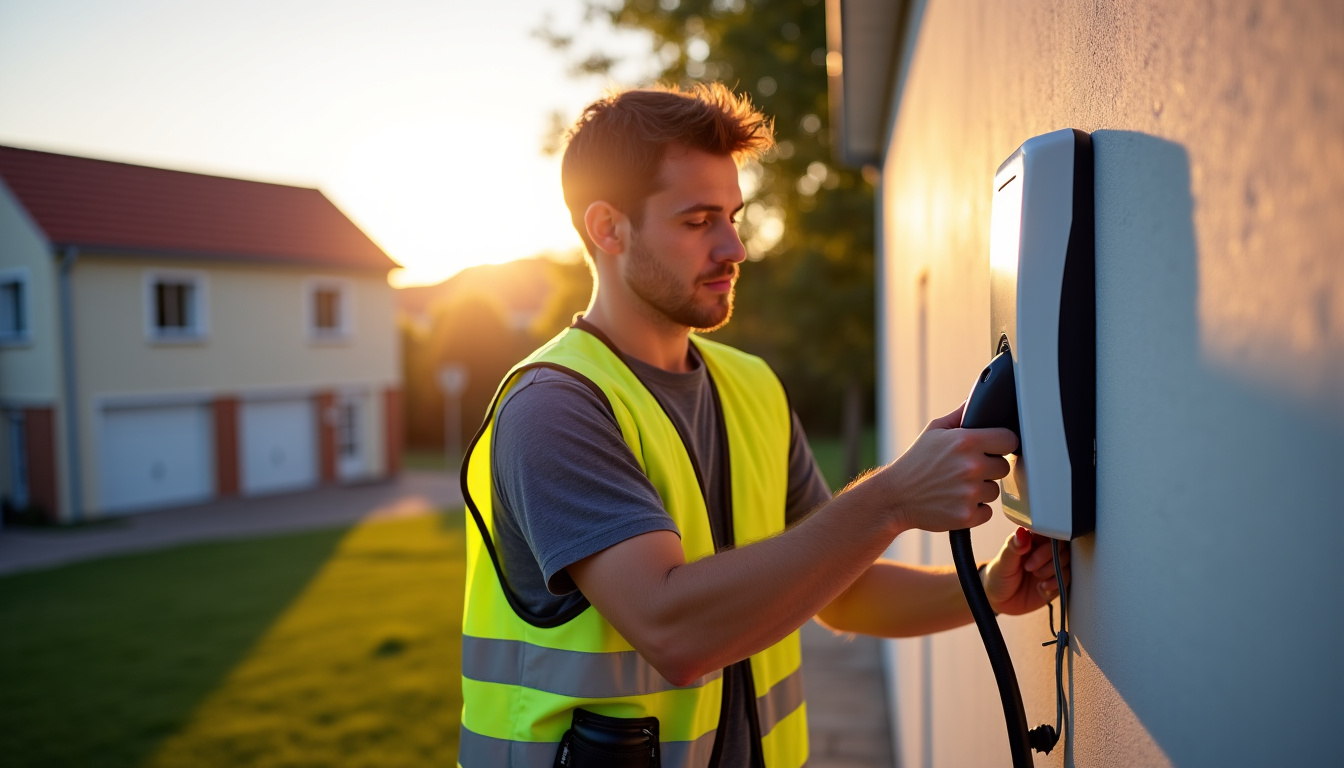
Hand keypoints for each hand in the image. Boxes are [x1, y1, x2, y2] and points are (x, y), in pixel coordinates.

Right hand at [878, 404, 1017, 532]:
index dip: (1002, 444)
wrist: (895, 496)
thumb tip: (975, 400)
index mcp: (966, 441)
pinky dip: (974, 510)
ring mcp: (970, 492)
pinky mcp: (967, 515)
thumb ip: (960, 415)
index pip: (1009, 440)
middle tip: (966, 469)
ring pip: (994, 490)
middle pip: (1004, 467)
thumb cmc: (915, 463)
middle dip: (989, 468)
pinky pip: (986, 511)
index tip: (994, 448)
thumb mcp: (934, 431)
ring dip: (980, 490)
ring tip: (957, 486)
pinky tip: (956, 501)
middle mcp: (971, 466)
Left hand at [982, 527, 1070, 615]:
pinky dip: (1055, 585)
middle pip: (1060, 547)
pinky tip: (1041, 588)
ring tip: (1036, 577)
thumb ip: (1013, 547)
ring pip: (1065, 563)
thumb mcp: (1003, 562)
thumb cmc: (998, 577)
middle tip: (1029, 567)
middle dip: (1047, 558)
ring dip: (1052, 571)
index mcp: (1030, 540)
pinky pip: (1066, 580)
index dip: (1044, 540)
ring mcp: (1051, 567)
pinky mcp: (1056, 582)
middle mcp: (1043, 552)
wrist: (1000, 602)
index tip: (1033, 550)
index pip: (1047, 531)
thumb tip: (1021, 532)